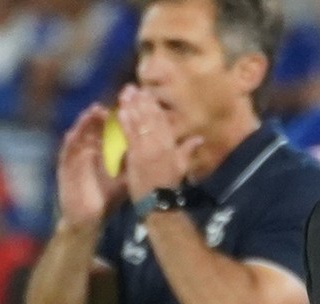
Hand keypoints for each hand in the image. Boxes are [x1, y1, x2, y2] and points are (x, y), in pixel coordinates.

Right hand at [56, 104, 126, 226]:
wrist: (89, 218)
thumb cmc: (106, 197)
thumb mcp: (125, 178)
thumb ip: (135, 164)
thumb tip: (156, 155)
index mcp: (102, 151)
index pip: (109, 131)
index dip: (118, 118)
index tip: (130, 106)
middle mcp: (88, 150)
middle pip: (94, 128)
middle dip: (102, 114)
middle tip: (111, 101)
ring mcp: (75, 158)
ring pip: (80, 135)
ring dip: (85, 123)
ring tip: (94, 110)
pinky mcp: (65, 168)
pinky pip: (66, 153)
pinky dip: (69, 143)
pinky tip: (72, 133)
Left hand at [115, 84, 203, 202]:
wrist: (158, 201)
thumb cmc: (170, 184)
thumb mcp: (182, 166)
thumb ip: (188, 149)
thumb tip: (200, 137)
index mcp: (170, 144)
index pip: (162, 120)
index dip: (153, 105)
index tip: (146, 92)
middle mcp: (159, 143)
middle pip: (149, 118)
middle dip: (140, 101)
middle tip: (132, 87)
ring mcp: (146, 148)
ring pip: (138, 123)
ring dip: (131, 107)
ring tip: (125, 93)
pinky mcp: (134, 155)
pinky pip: (129, 135)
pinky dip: (125, 122)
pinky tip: (120, 111)